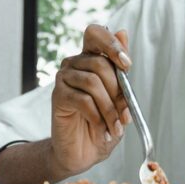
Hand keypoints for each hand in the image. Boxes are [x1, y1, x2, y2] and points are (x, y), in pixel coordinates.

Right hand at [50, 24, 133, 177]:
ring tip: (116, 128)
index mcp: (91, 58)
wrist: (85, 152)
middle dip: (118, 92)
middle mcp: (75, 63)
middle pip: (100, 63)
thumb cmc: (103, 123)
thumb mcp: (119, 96)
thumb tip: (122, 31)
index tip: (126, 66)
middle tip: (125, 114)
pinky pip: (82, 100)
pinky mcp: (58, 96)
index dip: (111, 44)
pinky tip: (102, 130)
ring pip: (93, 83)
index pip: (95, 33)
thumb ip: (120, 67)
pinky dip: (98, 117)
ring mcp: (64, 78)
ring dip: (110, 110)